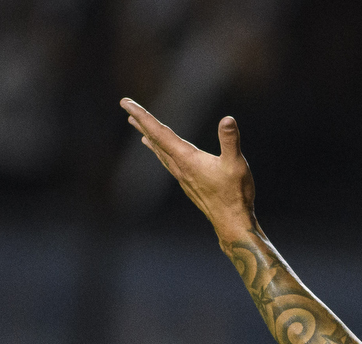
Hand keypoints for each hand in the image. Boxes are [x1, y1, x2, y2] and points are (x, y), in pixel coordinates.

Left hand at [121, 99, 256, 243]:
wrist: (232, 223)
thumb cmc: (235, 195)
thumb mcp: (236, 164)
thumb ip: (230, 141)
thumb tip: (228, 119)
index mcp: (187, 159)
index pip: (160, 132)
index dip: (142, 116)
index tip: (125, 103)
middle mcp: (180, 167)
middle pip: (156, 140)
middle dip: (141, 122)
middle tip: (125, 106)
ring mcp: (183, 177)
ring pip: (161, 153)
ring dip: (150, 138)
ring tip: (139, 131)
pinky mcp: (189, 185)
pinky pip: (169, 163)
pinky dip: (161, 153)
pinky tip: (163, 155)